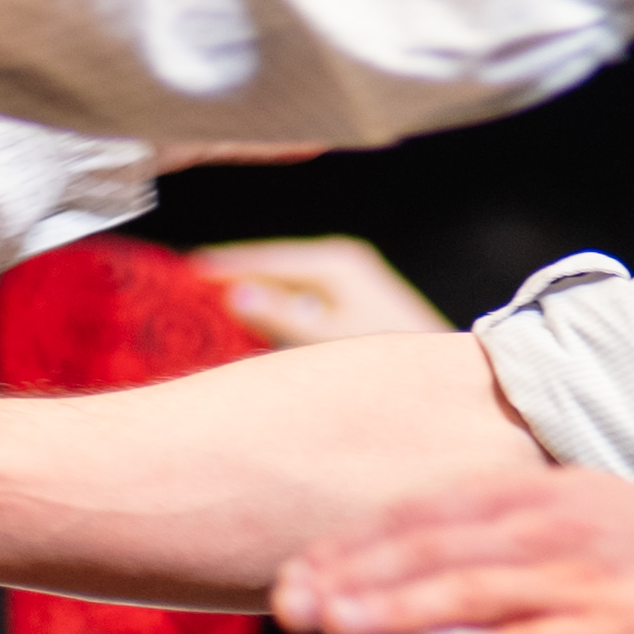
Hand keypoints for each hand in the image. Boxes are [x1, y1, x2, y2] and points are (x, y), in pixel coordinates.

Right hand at [195, 237, 454, 349]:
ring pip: (285, 282)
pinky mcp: (354, 301)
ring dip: (254, 293)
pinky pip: (299, 296)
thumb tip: (234, 295)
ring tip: (210, 304)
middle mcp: (340, 262)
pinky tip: (255, 322)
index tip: (182, 273)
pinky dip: (274, 306)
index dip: (222, 267)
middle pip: (271, 266)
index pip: (262, 259)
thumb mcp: (327, 340)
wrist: (451, 375)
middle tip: (186, 290)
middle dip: (233, 278)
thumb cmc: (390, 356)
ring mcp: (349, 280)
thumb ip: (279, 317)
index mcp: (332, 263)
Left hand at [276, 467, 633, 633]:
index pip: (419, 517)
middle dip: (352, 577)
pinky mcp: (616, 630)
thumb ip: (500, 529)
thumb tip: (423, 556)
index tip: (290, 574)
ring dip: (396, 609)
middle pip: (430, 551)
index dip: (351, 545)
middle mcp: (546, 529)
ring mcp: (581, 579)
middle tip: (286, 607)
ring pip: (472, 592)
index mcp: (529, 497)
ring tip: (332, 626)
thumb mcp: (573, 508)